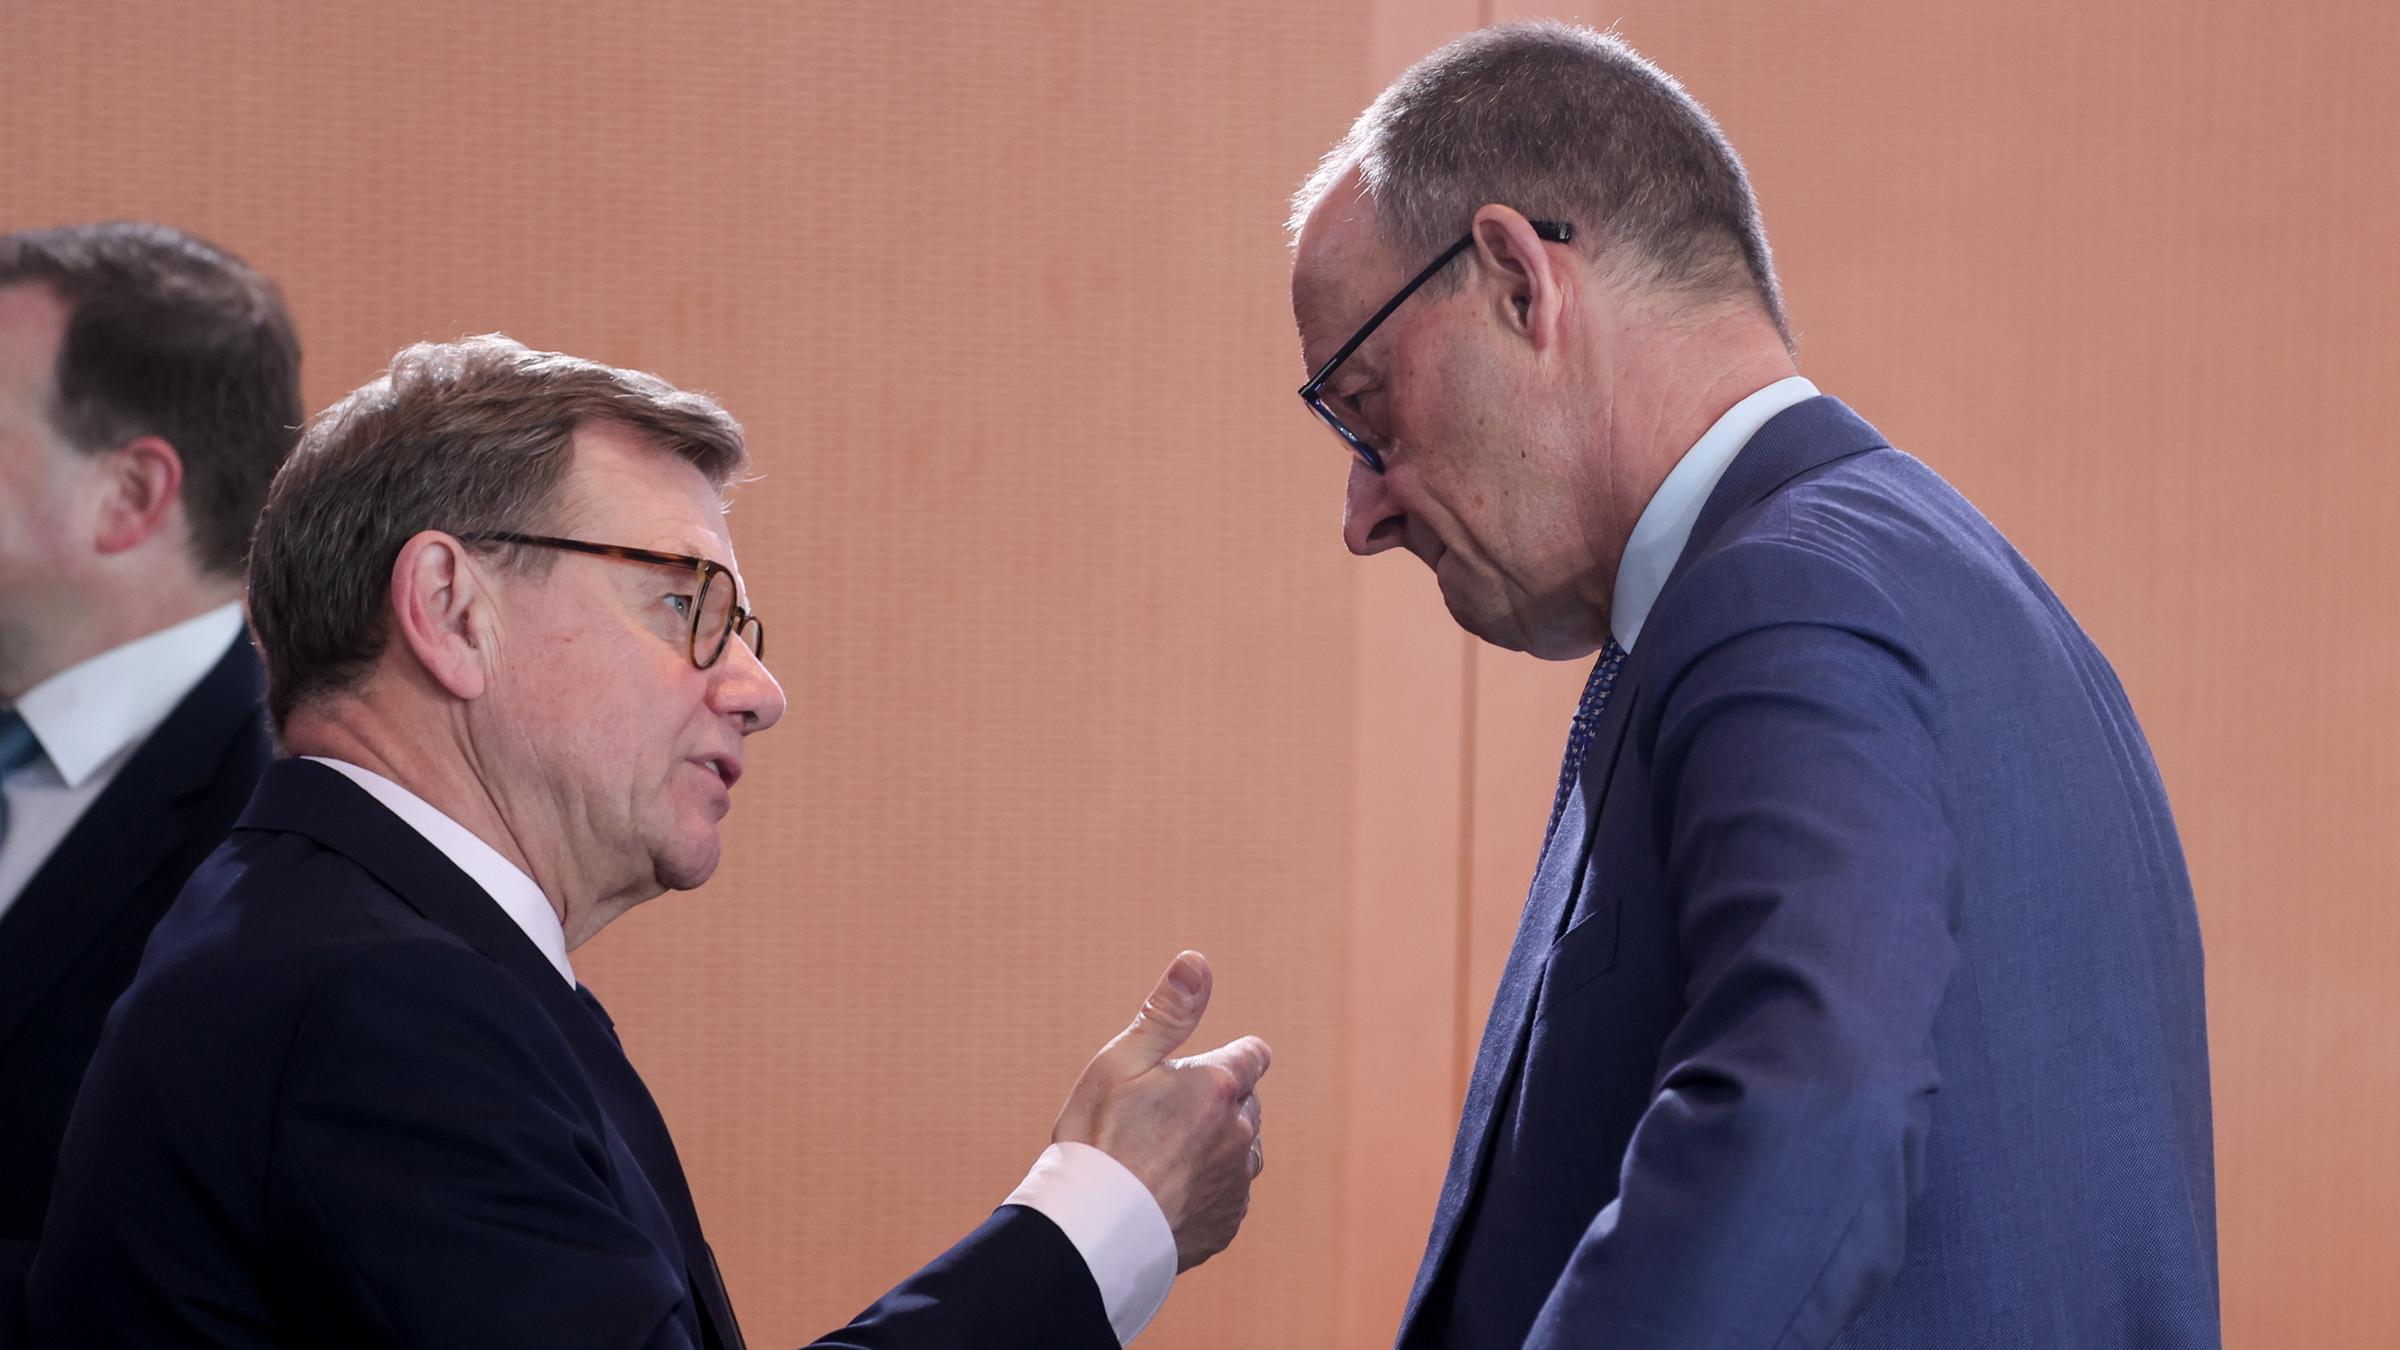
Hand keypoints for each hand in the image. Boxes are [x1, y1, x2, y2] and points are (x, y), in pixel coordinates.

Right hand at [1051, 951, 1270, 1271]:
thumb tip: (1197, 960)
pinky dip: (1208, 1189)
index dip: (1228, 1058)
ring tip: (1166, 1156)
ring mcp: (1235, 1183)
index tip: (1201, 1068)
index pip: (1252, 1055)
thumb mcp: (1122, 1061)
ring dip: (1219, 1147)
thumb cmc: (1098, 1137)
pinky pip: (1229, 1196)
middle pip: (1247, 1104)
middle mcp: (1239, 1133)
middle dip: (1219, 1102)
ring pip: (1242, 1152)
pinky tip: (1168, 1192)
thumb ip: (1168, 1012)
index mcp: (1219, 1086)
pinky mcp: (1226, 1224)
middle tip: (1165, 1116)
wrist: (1091, 1228)